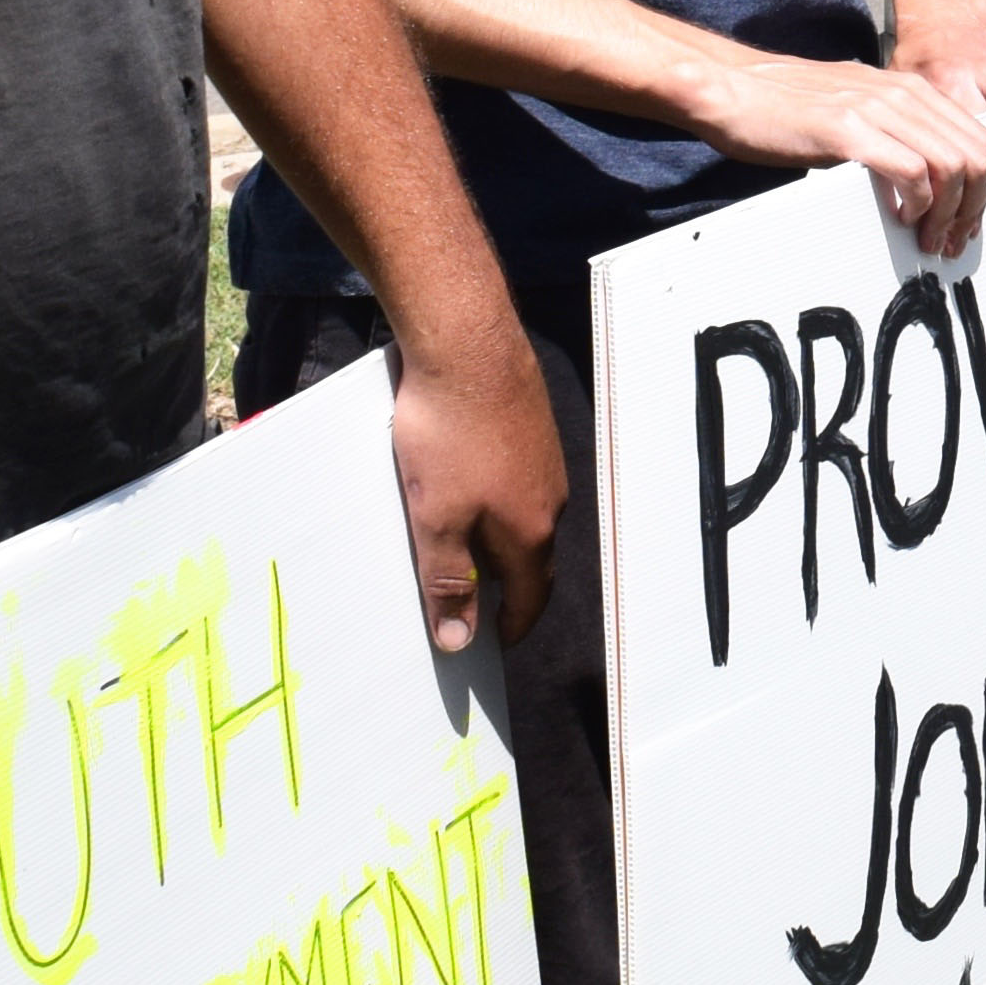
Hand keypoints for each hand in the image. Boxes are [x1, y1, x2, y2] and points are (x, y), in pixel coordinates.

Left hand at [386, 313, 568, 654]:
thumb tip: (459, 641)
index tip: (494, 642)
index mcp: (529, 531)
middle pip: (531, 558)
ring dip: (499, 540)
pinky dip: (496, 500)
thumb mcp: (435, 517)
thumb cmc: (449, 432)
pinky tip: (467, 485)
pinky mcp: (532, 427)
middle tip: (474, 602)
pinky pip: (518, 480)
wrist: (468, 342)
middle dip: (506, 586)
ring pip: (525, 516)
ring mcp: (546, 460)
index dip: (512, 625)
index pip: (531, 597)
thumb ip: (448, 580)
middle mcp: (550, 499)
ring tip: (463, 546)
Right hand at [700, 50, 985, 253]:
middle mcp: (902, 94)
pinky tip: (902, 219)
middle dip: (973, 207)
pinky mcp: (849, 130)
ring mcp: (877, 110)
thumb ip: (892, 129)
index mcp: (909, 89)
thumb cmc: (785, 106)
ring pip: (952, 165)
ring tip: (929, 240)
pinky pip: (912, 171)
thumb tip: (921, 177)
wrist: (731, 88)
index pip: (978, 137)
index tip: (964, 224)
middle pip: (976, 154)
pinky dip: (918, 204)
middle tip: (953, 242)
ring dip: (948, 213)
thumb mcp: (855, 107)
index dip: (982, 188)